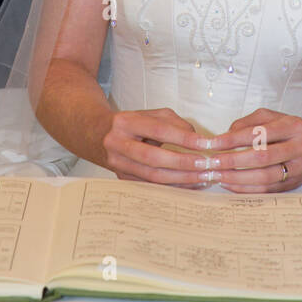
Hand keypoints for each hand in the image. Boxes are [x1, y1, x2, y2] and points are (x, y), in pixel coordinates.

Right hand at [102, 108, 220, 187]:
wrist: (94, 135)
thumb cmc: (128, 124)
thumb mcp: (148, 114)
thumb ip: (173, 122)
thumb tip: (196, 138)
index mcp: (125, 122)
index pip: (158, 130)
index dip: (183, 138)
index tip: (205, 143)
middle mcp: (118, 144)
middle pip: (154, 158)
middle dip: (183, 163)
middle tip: (206, 165)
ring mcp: (118, 165)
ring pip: (152, 177)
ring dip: (181, 179)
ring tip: (204, 177)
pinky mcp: (122, 180)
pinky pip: (151, 186)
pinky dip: (173, 186)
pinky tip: (191, 184)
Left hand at [211, 108, 301, 192]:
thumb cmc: (288, 131)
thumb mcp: (271, 118)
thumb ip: (247, 123)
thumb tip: (225, 136)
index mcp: (293, 126)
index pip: (258, 133)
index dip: (233, 139)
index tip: (213, 143)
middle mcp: (300, 147)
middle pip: (262, 157)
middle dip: (233, 161)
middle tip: (212, 163)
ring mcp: (300, 169)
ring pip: (264, 177)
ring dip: (237, 178)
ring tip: (217, 175)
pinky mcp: (295, 185)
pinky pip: (267, 190)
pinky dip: (246, 188)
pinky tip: (230, 184)